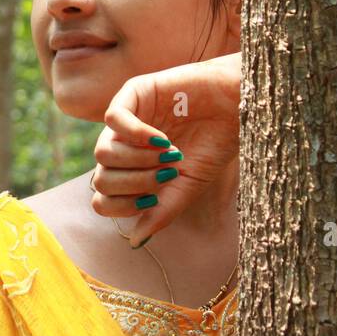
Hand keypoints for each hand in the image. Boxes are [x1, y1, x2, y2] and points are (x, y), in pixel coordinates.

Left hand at [90, 51, 240, 246]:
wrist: (236, 109)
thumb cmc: (212, 147)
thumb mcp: (187, 187)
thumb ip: (161, 212)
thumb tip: (134, 242)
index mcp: (130, 173)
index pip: (103, 200)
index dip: (123, 206)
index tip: (153, 199)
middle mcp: (121, 148)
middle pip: (100, 179)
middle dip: (134, 184)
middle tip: (167, 175)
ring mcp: (125, 121)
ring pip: (102, 152)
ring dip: (137, 162)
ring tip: (168, 155)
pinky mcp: (133, 93)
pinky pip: (113, 119)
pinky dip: (136, 135)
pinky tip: (161, 140)